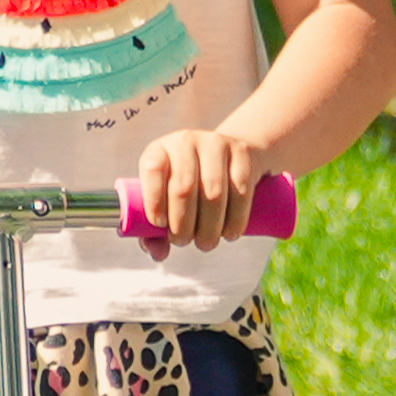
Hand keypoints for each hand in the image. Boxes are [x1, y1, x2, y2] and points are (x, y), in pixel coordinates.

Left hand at [128, 123, 273, 246]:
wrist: (230, 157)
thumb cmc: (190, 186)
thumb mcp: (167, 200)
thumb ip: (155, 230)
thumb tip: (159, 254)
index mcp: (159, 151)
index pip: (152, 170)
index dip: (154, 201)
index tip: (160, 224)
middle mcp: (185, 141)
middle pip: (183, 188)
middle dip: (183, 225)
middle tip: (185, 242)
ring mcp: (216, 143)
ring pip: (213, 194)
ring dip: (209, 228)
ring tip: (207, 243)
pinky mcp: (242, 152)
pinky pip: (240, 192)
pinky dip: (235, 220)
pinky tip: (230, 233)